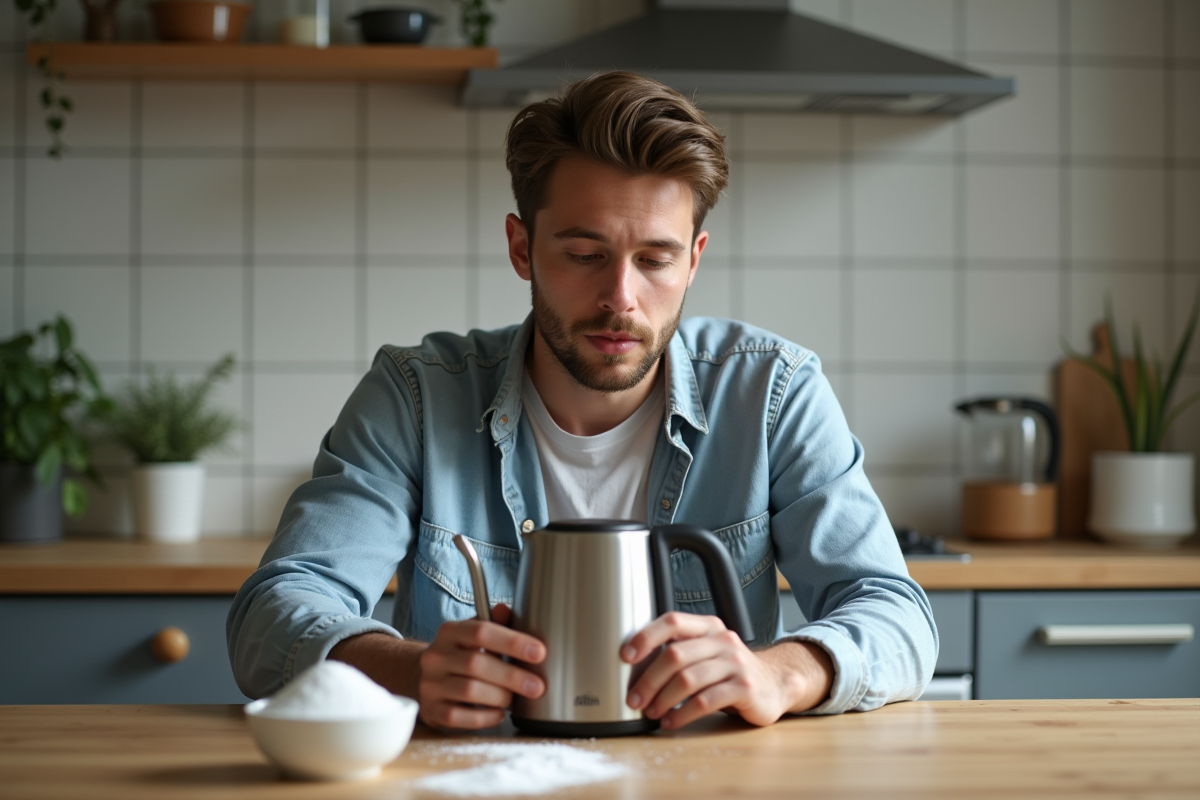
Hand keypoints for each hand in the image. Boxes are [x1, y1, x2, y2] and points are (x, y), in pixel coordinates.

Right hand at [417, 603, 546, 728]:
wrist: (421, 679)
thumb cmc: (459, 655)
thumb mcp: (473, 634)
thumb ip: (493, 623)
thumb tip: (505, 609)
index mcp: (450, 632)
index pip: (481, 631)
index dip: (512, 642)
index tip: (539, 652)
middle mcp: (436, 656)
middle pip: (476, 664)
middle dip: (512, 676)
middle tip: (536, 687)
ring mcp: (431, 684)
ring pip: (470, 691)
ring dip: (500, 697)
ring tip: (513, 699)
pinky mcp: (432, 710)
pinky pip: (460, 716)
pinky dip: (485, 717)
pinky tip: (498, 713)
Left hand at [621, 612, 832, 729]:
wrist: (774, 685)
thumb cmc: (730, 671)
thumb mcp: (708, 652)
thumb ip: (680, 651)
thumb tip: (634, 668)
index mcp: (708, 627)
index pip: (672, 621)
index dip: (646, 636)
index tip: (625, 656)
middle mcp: (722, 640)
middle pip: (675, 655)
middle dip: (648, 680)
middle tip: (634, 699)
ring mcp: (735, 663)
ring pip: (688, 679)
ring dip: (663, 699)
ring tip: (651, 712)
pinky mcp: (744, 688)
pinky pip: (706, 701)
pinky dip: (682, 714)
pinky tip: (672, 721)